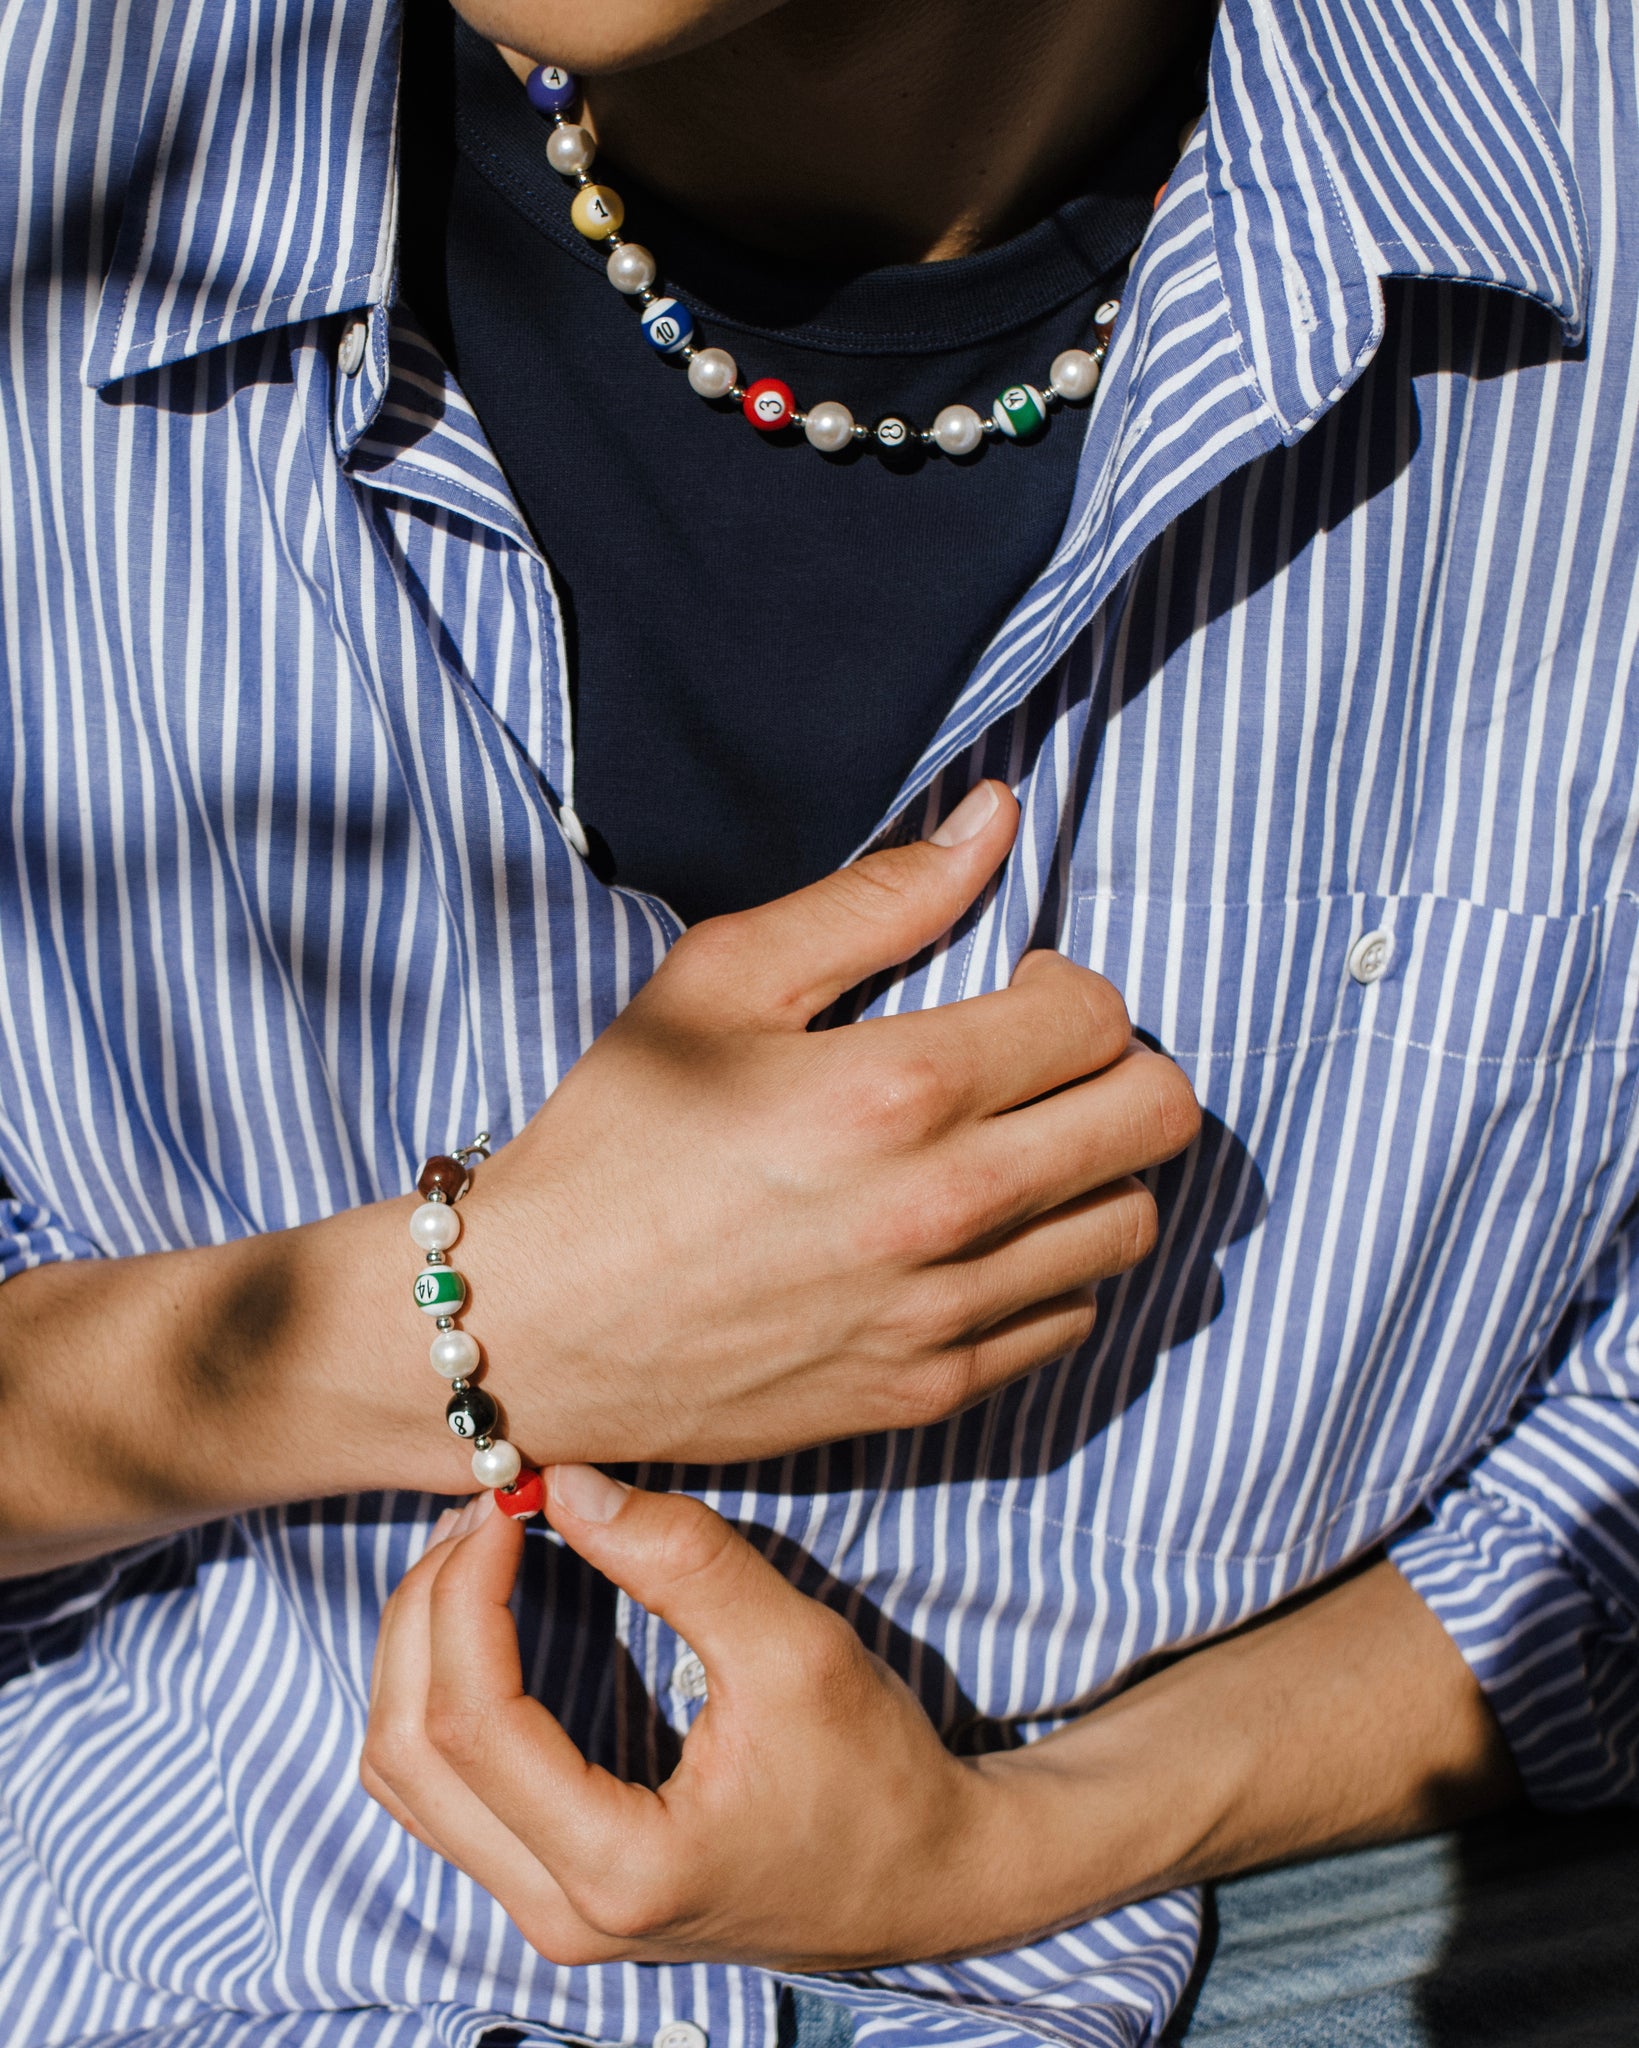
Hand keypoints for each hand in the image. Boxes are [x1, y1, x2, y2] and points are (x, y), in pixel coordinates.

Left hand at [362, 1472, 1043, 1968]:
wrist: (924, 1879)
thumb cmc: (878, 1771)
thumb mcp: (799, 1649)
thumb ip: (686, 1562)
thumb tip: (568, 1486)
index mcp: (619, 1866)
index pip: (473, 1719)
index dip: (466, 1591)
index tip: (507, 1500)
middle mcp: (562, 1913)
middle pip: (409, 1751)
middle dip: (428, 1609)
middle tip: (484, 1511)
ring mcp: (550, 1914)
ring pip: (408, 1779)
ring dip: (421, 1651)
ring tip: (477, 1550)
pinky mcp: (556, 1891)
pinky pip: (444, 1796)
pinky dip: (442, 1695)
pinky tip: (485, 1618)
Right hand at [464, 781, 1200, 1465]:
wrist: (534, 1325)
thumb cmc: (616, 1136)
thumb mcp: (720, 981)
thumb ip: (877, 898)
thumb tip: (997, 821)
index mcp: (897, 1091)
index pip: (1098, 1016)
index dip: (1071, 982)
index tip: (1016, 987)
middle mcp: (944, 1209)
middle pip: (1158, 1120)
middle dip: (1122, 1065)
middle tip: (1044, 1061)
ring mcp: (945, 1314)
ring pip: (1132, 1225)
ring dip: (1097, 1168)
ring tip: (1018, 1147)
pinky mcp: (929, 1393)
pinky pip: (1072, 1319)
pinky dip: (1053, 1264)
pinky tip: (980, 1236)